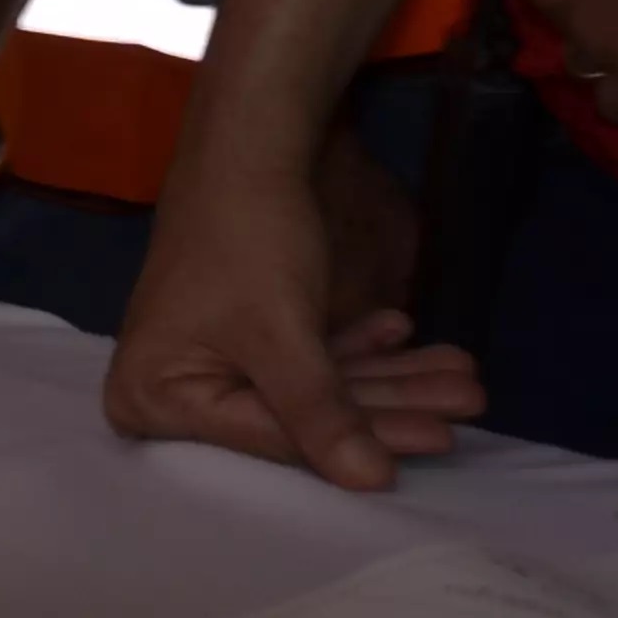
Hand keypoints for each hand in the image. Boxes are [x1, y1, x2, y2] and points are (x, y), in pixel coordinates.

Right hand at [106, 154, 480, 487]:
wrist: (249, 134)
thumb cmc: (247, 235)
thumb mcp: (283, 333)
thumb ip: (323, 415)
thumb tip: (371, 482)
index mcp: (151, 397)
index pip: (272, 437)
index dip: (360, 438)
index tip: (440, 438)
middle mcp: (169, 387)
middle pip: (298, 414)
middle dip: (391, 404)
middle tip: (466, 399)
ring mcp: (207, 356)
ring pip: (311, 384)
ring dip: (390, 377)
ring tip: (460, 375)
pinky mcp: (240, 329)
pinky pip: (304, 355)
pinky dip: (358, 346)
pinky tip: (403, 332)